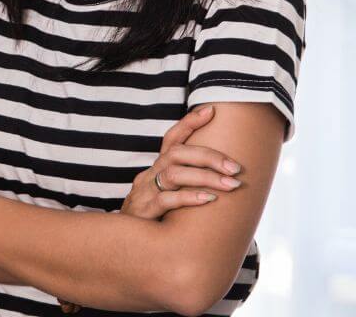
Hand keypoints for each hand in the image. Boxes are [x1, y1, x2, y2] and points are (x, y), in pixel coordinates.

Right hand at [122, 103, 244, 219]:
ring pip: (173, 174)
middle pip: (176, 154)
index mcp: (155, 169)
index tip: (210, 110)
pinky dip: (189, 197)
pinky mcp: (143, 212)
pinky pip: (167, 200)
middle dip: (209, 156)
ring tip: (231, 185)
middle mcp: (148, 176)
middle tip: (235, 167)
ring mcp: (144, 192)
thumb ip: (185, 186)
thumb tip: (224, 179)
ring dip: (205, 177)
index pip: (171, 140)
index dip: (189, 123)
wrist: (119, 245)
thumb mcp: (166, 197)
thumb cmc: (151, 221)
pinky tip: (208, 200)